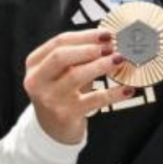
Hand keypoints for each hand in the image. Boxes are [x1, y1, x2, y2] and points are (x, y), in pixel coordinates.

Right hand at [24, 28, 129, 144]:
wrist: (53, 129)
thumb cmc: (61, 93)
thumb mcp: (61, 73)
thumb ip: (77, 56)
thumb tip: (107, 39)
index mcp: (35, 64)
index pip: (59, 42)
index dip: (85, 36)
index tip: (106, 33)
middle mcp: (37, 81)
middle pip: (61, 56)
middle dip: (88, 49)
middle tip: (111, 46)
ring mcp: (50, 99)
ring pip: (75, 76)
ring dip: (100, 66)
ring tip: (119, 60)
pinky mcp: (66, 114)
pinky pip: (94, 100)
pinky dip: (113, 94)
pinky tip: (127, 89)